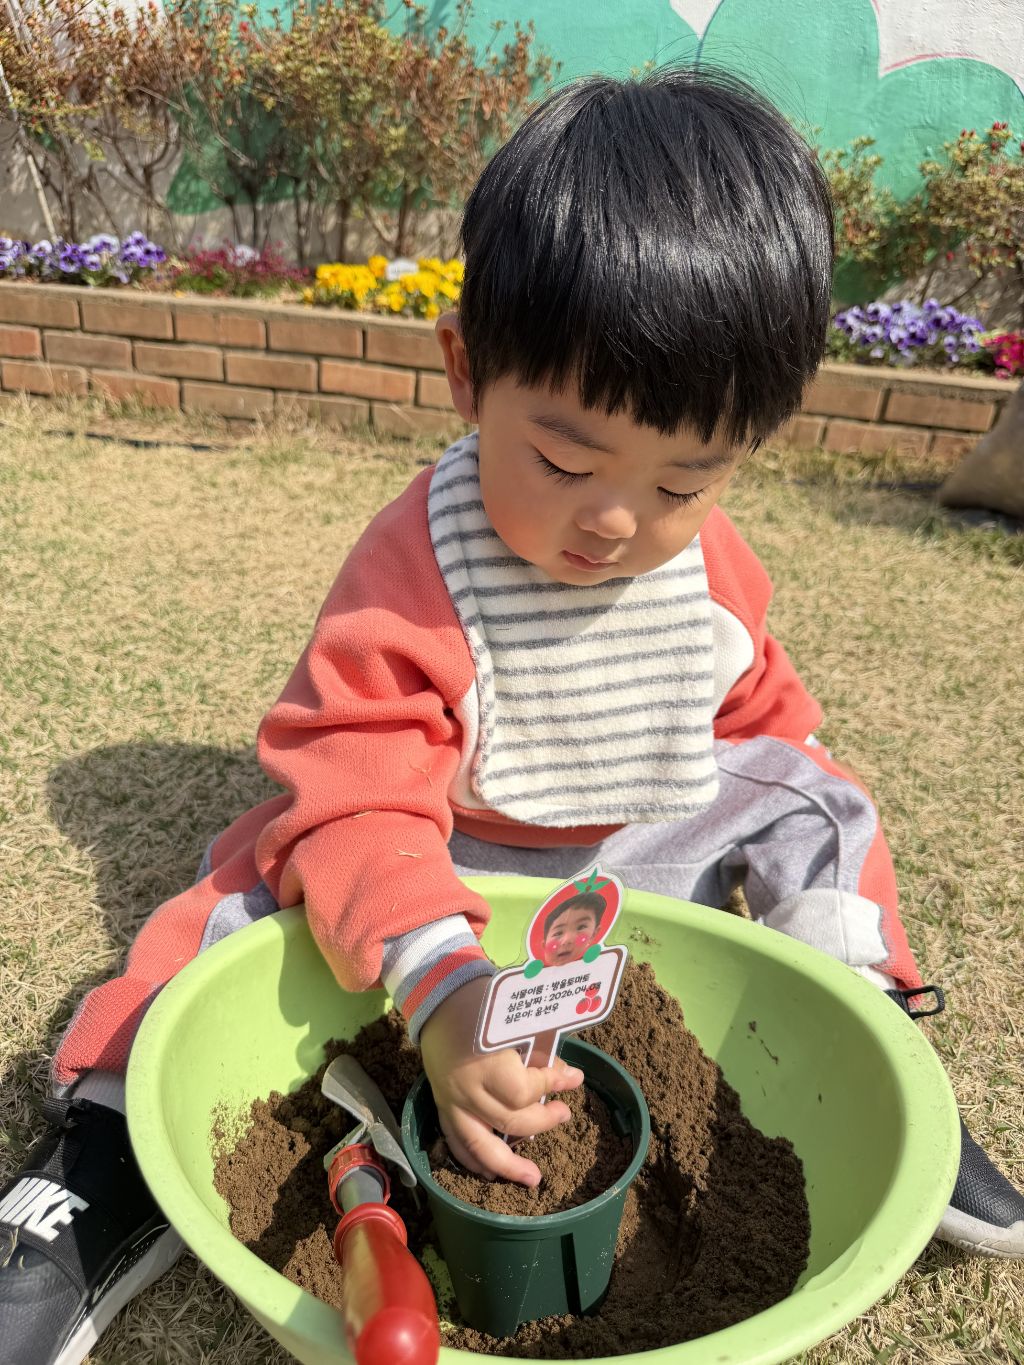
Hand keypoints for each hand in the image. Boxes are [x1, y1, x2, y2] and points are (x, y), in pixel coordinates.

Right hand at [419, 976, 583, 1186]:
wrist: (438, 999)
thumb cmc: (480, 1003)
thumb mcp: (513, 1020)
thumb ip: (538, 1051)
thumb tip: (566, 1076)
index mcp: (484, 1064)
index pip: (524, 1091)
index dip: (552, 1085)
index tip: (574, 1078)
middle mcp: (466, 1089)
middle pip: (510, 1121)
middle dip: (542, 1120)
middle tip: (564, 1114)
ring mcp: (451, 1102)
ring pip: (481, 1145)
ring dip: (509, 1165)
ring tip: (534, 1178)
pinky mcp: (442, 1106)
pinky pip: (456, 1143)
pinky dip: (474, 1162)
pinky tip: (493, 1174)